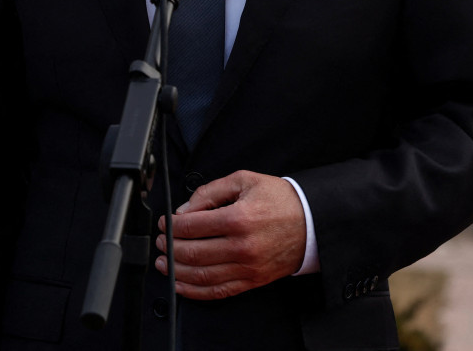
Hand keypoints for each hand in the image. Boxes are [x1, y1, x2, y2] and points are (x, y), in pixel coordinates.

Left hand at [155, 170, 306, 300]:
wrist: (311, 222)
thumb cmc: (280, 200)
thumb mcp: (245, 181)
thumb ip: (211, 191)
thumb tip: (185, 209)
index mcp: (239, 218)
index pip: (192, 226)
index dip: (172, 226)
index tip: (165, 223)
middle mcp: (242, 246)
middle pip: (193, 252)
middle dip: (170, 248)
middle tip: (162, 242)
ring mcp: (247, 266)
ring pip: (201, 275)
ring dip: (176, 271)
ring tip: (165, 262)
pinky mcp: (252, 280)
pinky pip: (217, 291)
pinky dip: (194, 291)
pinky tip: (181, 284)